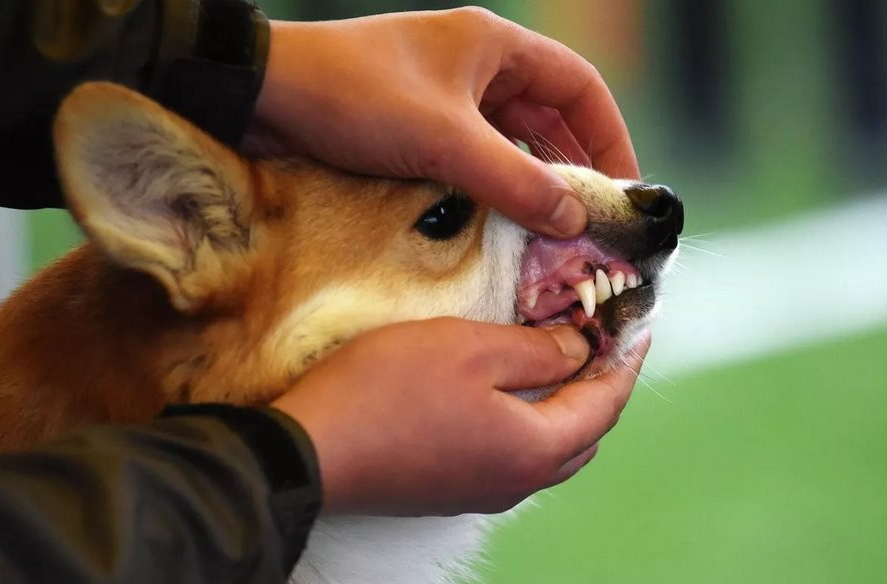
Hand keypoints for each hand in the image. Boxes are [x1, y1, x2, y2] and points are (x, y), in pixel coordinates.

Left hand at [250, 8, 638, 237]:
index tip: (625, 188)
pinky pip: (474, 158)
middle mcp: (478, 68)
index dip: (612, 136)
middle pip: (550, 118)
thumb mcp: (445, 141)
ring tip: (554, 233)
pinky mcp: (416, 127)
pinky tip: (501, 224)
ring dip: (533, 183)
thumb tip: (575, 219)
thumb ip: (515, 182)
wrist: (261, 96)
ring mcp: (446, 98)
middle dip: (575, 168)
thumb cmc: (355, 97)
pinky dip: (494, 188)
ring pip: (511, 143)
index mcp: (496, 47)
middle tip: (593, 223)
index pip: (581, 87)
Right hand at [271, 319, 648, 515]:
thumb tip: (580, 351)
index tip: (639, 321)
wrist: (310, 454)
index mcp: (536, 449)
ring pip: (548, 448)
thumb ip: (537, 350)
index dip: (627, 358)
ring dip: (563, 405)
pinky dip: (528, 421)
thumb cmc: (390, 392)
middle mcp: (518, 481)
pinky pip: (512, 456)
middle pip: (584, 433)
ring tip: (557, 358)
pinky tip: (506, 392)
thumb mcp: (471, 348)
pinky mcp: (449, 491)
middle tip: (600, 338)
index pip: (606, 402)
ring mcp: (481, 493)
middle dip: (600, 385)